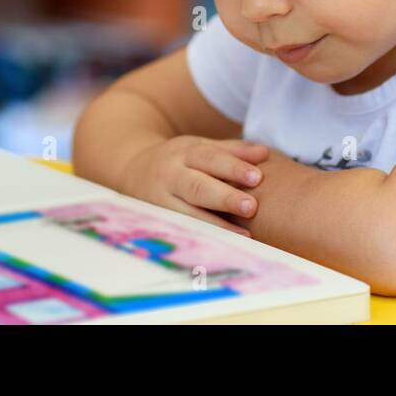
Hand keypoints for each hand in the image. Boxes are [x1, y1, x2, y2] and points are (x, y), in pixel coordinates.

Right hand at [121, 135, 268, 235]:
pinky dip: (199, 240)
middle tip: (251, 207)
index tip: (257, 177)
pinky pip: (179, 232)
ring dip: (215, 226)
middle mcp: (170, 176)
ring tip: (244, 237)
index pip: (210, 158)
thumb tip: (265, 153)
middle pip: (196, 186)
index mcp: (184, 153)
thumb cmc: (178, 161)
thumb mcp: (199, 147)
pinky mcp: (155, 222)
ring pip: (185, 214)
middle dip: (224, 197)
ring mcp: (159, 201)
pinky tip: (220, 248)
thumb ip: (232, 151)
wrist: (130, 169)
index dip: (233, 167)